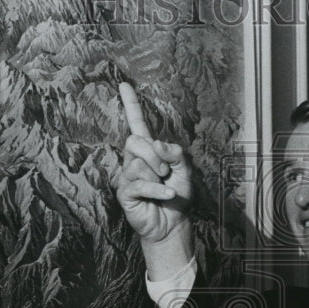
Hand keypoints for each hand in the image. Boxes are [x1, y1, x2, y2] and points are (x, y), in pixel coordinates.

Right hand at [116, 82, 193, 252]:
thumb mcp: (185, 169)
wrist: (173, 223)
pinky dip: (158, 189)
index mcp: (148, 150)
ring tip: (165, 186)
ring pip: (137, 163)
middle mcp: (134, 160)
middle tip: (165, 171)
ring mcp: (127, 176)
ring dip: (158, 175)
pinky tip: (167, 194)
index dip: (131, 104)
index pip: (137, 123)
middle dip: (154, 154)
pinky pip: (139, 183)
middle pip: (135, 140)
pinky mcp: (125, 193)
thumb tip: (156, 145)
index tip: (123, 84)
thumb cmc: (178, 195)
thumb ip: (175, 152)